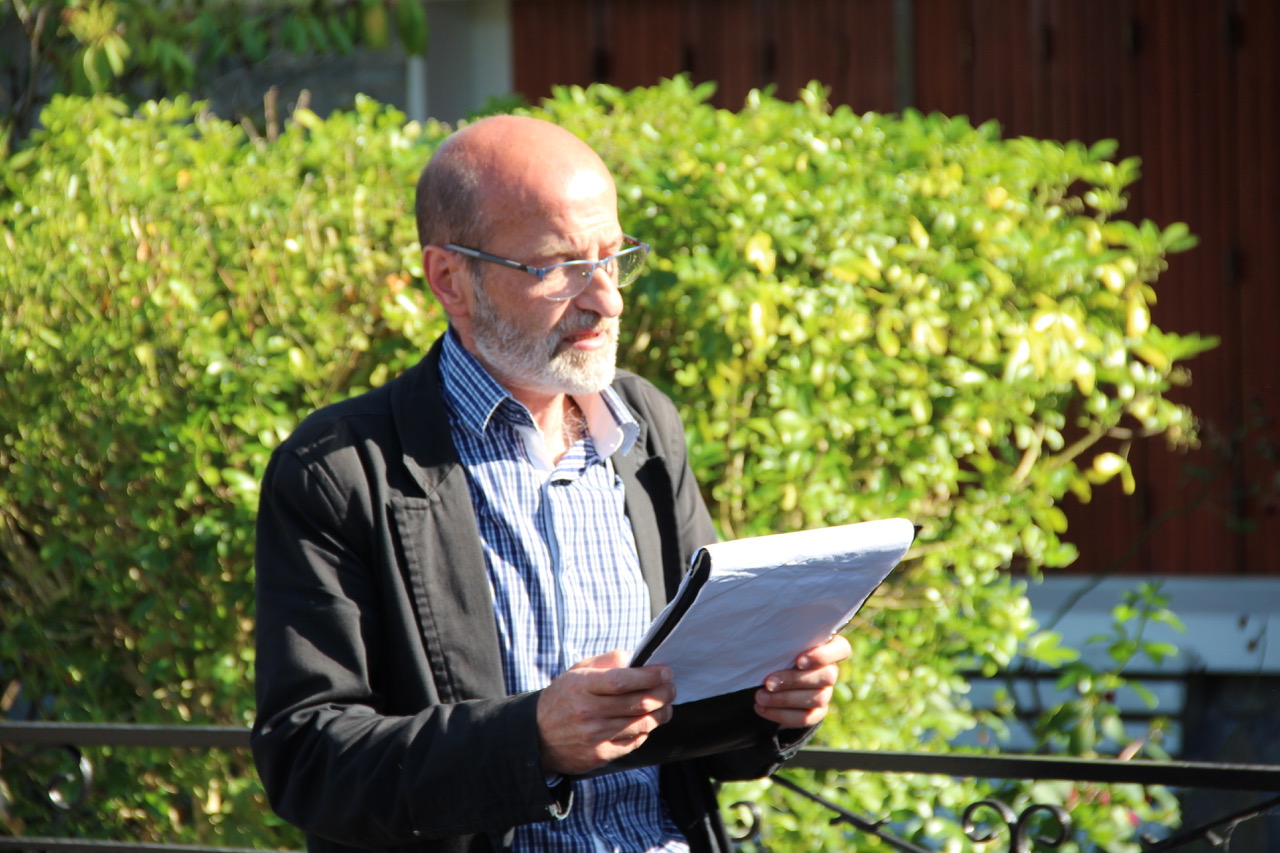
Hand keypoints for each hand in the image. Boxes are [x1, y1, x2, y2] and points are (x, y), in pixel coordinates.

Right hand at [536, 649, 675, 775]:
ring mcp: (594, 736)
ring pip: (640, 724)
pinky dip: (645, 731)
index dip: (649, 676)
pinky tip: (646, 723)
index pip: (623, 680)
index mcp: (581, 686)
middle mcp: (588, 712)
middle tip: (671, 688)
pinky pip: (633, 742)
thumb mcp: (576, 672)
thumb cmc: (563, 698)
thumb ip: (605, 662)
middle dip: (663, 694)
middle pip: (637, 703)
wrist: (537, 736)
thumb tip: (634, 659)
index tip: (665, 672)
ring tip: (665, 706)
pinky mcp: (599, 755)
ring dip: (660, 714)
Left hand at [753, 633, 851, 728]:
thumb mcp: (780, 645)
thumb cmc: (777, 653)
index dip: (822, 656)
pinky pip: (805, 718)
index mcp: (827, 647)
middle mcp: (830, 671)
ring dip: (784, 699)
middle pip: (826, 677)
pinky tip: (762, 708)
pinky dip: (781, 714)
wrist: (772, 679)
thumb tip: (763, 646)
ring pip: (817, 698)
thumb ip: (782, 644)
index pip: (841, 649)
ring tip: (760, 696)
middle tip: (768, 683)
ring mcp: (826, 693)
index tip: (798, 661)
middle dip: (794, 681)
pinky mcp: (817, 712)